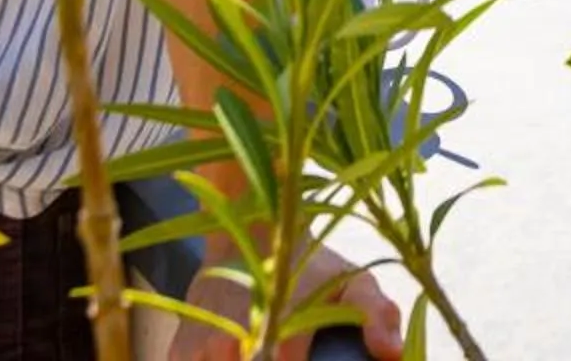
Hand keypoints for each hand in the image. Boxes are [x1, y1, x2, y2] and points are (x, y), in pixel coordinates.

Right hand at [167, 242, 404, 360]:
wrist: (246, 224)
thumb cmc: (305, 261)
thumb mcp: (351, 280)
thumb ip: (377, 315)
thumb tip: (393, 354)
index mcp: (280, 341)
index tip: (307, 359)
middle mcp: (232, 348)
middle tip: (288, 353)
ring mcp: (199, 353)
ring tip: (262, 351)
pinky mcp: (176, 353)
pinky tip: (232, 356)